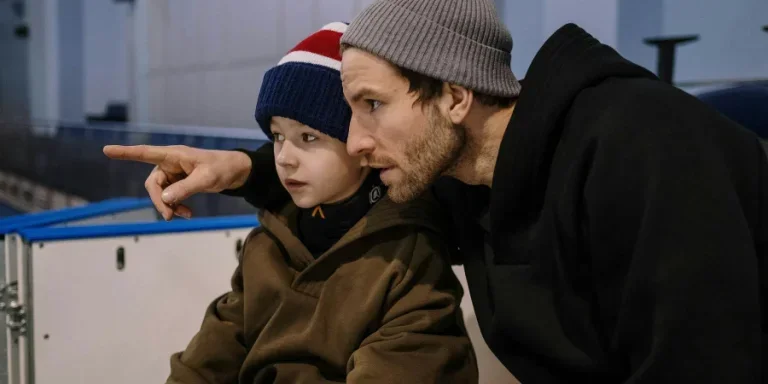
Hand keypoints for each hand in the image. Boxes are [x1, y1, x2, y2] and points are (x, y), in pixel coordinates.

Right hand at [103, 145, 251, 219]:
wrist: (235, 172)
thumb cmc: (221, 168)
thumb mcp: (206, 179)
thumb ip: (185, 188)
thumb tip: (165, 200)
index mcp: (174, 155)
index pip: (145, 153)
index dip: (126, 153)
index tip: (107, 150)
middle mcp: (170, 162)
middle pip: (153, 183)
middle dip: (159, 201)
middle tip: (170, 216)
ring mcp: (174, 173)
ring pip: (161, 193)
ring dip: (169, 206)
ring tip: (185, 215)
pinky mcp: (179, 182)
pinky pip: (170, 197)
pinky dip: (176, 206)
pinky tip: (187, 213)